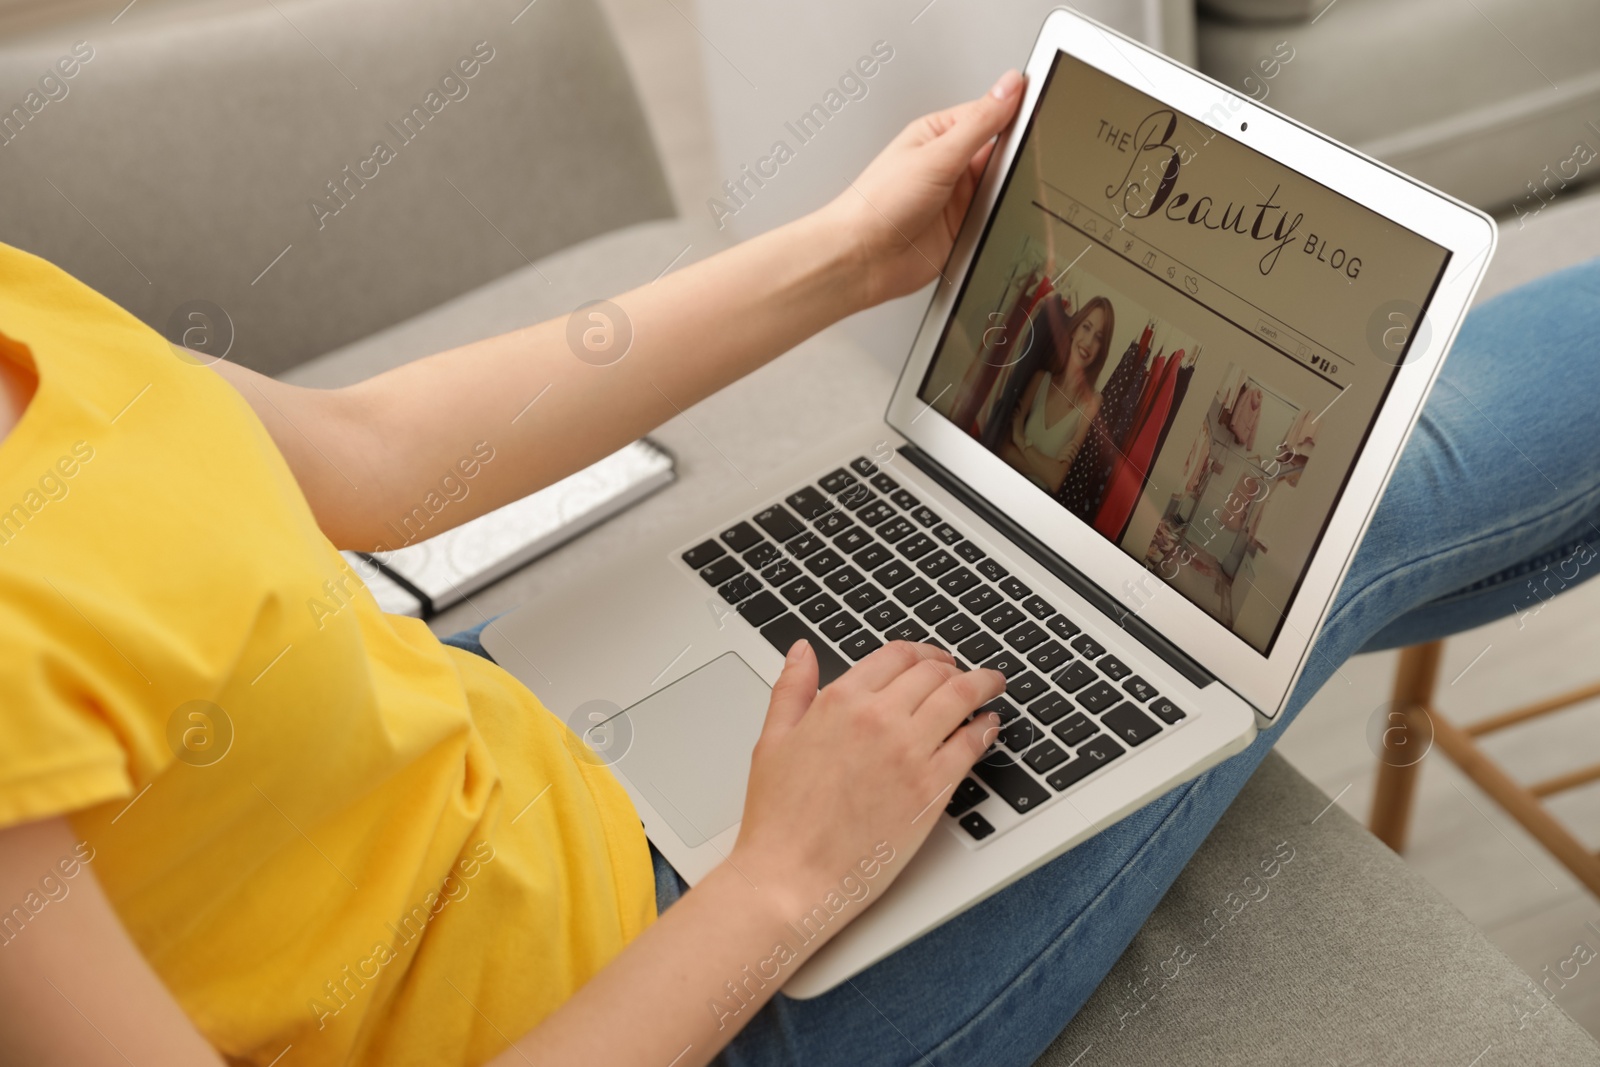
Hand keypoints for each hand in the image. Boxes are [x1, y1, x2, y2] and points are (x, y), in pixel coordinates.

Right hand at [730, 640, 1005, 929]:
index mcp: (840, 701)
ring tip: (991, 685)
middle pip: (934, 672)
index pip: (896, 655)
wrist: (792, 876)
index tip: (932, 658)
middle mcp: (878, 718)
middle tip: (965, 673)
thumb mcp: (772, 740)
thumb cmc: (779, 819)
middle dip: (954, 667)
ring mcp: (909, 751)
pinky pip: (972, 744)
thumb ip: (792, 689)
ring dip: (982, 685)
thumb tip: (802, 652)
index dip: (922, 652)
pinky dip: (986, 728)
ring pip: (960, 697)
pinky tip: (988, 726)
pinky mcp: (932, 788)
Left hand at [820, 70, 1023, 308]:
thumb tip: (1010, 86)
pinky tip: (1003, 218)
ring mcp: (957, 198)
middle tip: (1029, 161)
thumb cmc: (878, 204)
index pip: (990, 113)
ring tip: (1007, 195)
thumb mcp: (937, 154)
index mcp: (938, 134)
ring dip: (1008, 191)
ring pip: (1002, 187)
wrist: (862, 258)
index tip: (1042, 109)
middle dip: (1015, 158)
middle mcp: (949, 164)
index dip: (1017, 112)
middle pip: (1001, 153)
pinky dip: (1003, 218)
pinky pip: (996, 218)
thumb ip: (980, 122)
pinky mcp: (964, 228)